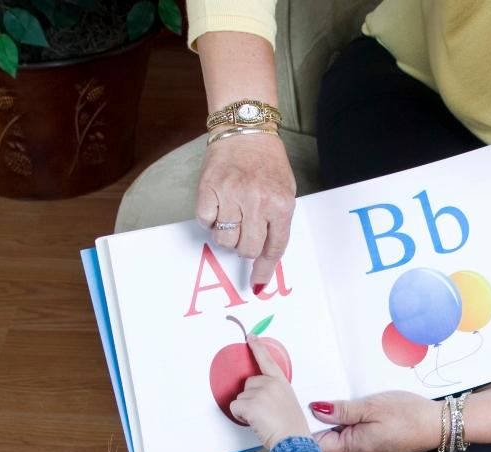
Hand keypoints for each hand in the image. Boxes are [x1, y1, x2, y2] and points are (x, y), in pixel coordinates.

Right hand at [195, 132, 295, 290]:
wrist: (246, 129)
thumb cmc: (267, 163)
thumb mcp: (285, 192)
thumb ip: (278, 223)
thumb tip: (265, 258)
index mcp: (281, 204)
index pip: (274, 248)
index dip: (265, 269)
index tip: (258, 283)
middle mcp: (257, 201)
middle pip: (247, 249)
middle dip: (244, 247)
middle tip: (244, 230)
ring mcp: (232, 194)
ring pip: (224, 240)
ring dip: (227, 234)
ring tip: (232, 214)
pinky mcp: (209, 188)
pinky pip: (205, 222)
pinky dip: (210, 219)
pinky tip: (218, 204)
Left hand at [229, 334, 309, 449]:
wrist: (293, 441)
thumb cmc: (292, 427)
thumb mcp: (287, 402)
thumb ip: (274, 392)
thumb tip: (259, 395)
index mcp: (281, 382)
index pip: (268, 361)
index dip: (258, 348)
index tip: (251, 337)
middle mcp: (271, 383)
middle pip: (248, 384)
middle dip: (251, 398)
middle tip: (264, 413)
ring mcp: (260, 392)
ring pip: (240, 397)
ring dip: (246, 409)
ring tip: (262, 419)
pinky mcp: (250, 403)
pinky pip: (234, 407)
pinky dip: (240, 416)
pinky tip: (254, 422)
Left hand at [310, 392, 441, 451]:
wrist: (439, 425)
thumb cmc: (409, 415)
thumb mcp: (371, 406)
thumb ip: (342, 410)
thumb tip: (316, 410)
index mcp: (354, 447)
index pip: (317, 445)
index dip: (306, 428)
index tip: (299, 410)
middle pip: (330, 440)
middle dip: (322, 421)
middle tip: (317, 397)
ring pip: (345, 437)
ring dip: (340, 420)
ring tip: (338, 399)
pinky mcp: (380, 445)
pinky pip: (359, 435)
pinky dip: (354, 422)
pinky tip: (358, 409)